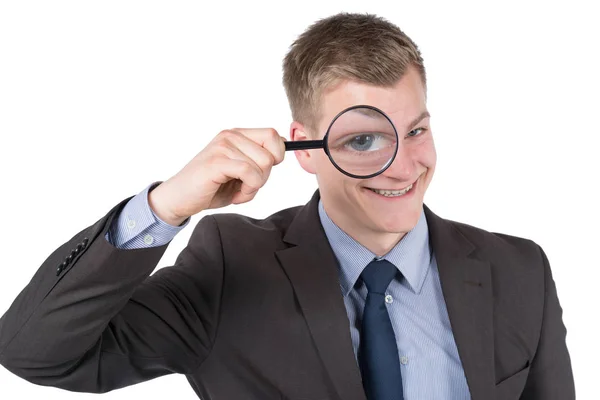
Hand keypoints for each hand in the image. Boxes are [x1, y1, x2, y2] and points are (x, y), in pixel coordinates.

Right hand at [149, 128, 285, 224]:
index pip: (273, 135)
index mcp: (237, 135)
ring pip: (263, 165)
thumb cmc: (212, 187)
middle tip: (247, 186)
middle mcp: (230, 135)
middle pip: (271, 154)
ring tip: (238, 190)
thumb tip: (285, 148)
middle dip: (265, 176)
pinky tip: (236, 195)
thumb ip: (260, 159)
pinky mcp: (217, 161)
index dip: (277, 156)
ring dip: (255, 186)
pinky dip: (248, 190)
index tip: (262, 171)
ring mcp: (223, 146)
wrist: (180, 199)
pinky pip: (250, 173)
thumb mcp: (242, 170)